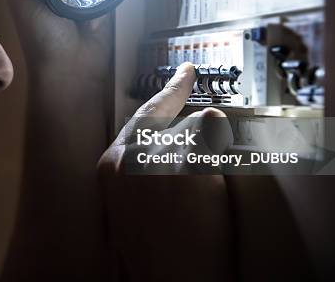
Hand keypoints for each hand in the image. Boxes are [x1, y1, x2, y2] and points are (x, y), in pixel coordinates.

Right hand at [97, 63, 233, 280]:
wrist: (174, 281)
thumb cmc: (157, 247)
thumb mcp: (132, 200)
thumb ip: (139, 163)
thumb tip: (166, 135)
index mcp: (112, 166)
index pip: (141, 117)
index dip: (165, 94)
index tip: (183, 74)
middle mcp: (129, 155)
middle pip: (168, 117)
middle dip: (183, 112)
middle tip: (190, 80)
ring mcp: (157, 157)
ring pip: (197, 124)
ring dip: (208, 150)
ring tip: (202, 191)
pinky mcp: (187, 163)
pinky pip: (214, 132)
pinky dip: (222, 150)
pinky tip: (215, 179)